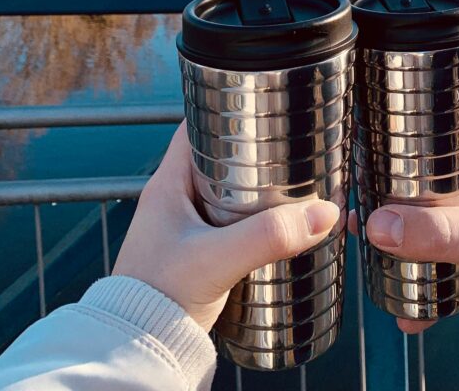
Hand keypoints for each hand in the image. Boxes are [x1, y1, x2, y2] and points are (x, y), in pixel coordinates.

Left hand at [114, 122, 339, 330]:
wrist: (135, 354)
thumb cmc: (157, 299)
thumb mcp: (218, 260)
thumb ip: (269, 236)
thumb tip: (323, 213)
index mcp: (167, 185)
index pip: (195, 127)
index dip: (227, 111)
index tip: (263, 105)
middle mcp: (172, 202)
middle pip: (217, 161)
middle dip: (253, 155)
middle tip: (290, 149)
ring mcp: (182, 231)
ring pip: (225, 196)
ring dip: (255, 193)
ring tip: (292, 188)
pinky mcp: (194, 259)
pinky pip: (227, 227)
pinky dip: (250, 223)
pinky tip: (275, 231)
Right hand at [349, 112, 458, 339]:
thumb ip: (439, 233)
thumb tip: (378, 226)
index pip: (438, 121)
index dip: (400, 133)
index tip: (364, 150)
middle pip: (426, 173)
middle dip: (392, 194)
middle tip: (355, 206)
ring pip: (433, 213)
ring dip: (406, 234)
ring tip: (371, 249)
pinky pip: (447, 249)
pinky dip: (428, 270)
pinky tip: (407, 300)